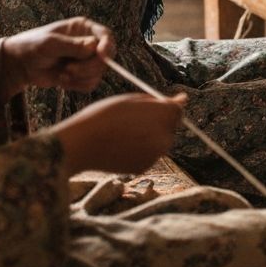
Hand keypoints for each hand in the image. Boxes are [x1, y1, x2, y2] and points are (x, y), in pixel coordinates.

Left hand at [0, 17, 115, 98]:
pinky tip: (62, 80)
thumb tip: (94, 47)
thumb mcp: (51, 43)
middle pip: (104, 58)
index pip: (105, 35)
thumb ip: (73, 45)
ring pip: (98, 73)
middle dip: (88, 67)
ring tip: (62, 74)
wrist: (20, 65)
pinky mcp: (80, 75)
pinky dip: (76, 85)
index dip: (107, 46)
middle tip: (69, 70)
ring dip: (80, 77)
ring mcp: (84, 60)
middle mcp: (87, 43)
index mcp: (83, 28)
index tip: (101, 56)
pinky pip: (89, 84)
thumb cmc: (33, 46)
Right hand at [54, 92, 186, 175]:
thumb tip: (182, 99)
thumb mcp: (132, 100)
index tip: (155, 106)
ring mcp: (155, 155)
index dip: (167, 106)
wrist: (83, 143)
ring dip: (150, 135)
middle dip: (159, 122)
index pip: (177, 109)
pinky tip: (122, 145)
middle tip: (134, 119)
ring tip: (125, 131)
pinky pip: (149, 154)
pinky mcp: (145, 167)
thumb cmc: (105, 114)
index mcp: (162, 115)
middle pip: (170, 126)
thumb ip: (158, 101)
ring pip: (160, 141)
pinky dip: (141, 149)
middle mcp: (164, 137)